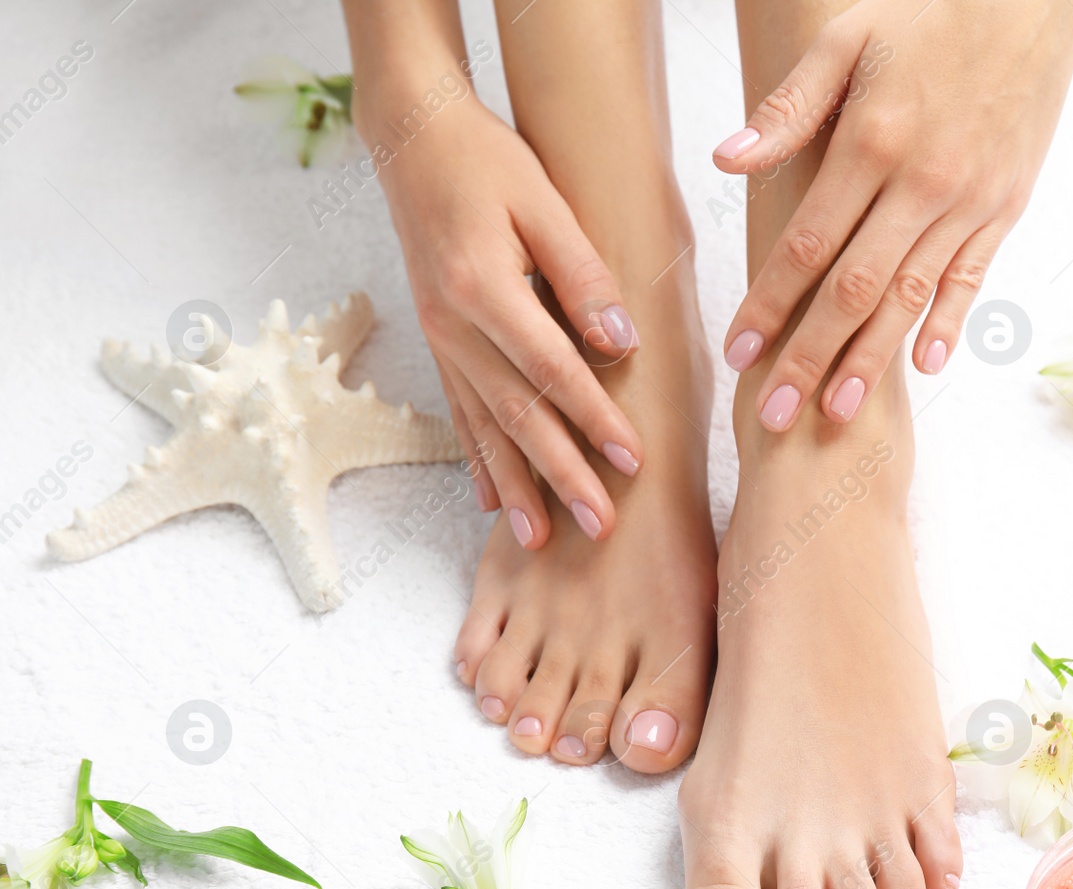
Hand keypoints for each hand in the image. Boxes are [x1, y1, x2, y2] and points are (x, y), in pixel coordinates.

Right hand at [368, 91, 640, 544]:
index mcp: (483, 289)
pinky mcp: (438, 343)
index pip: (551, 370)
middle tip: (600, 526)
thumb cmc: (489, 162)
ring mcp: (440, 339)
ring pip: (484, 427)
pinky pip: (460, 414)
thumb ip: (583, 276)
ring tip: (541, 540)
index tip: (634, 460)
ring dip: (516, 485)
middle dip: (562, 475)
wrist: (414, 140)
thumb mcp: (545, 202)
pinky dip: (479, 460)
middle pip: (517, 414)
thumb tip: (620, 346)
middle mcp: (453, 326)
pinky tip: (492, 500)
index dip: (594, 418)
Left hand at [712, 0, 1072, 428]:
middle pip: (855, 291)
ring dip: (872, 359)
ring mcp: (969, 202)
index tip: (738, 354)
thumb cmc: (926, 14)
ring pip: (911, 297)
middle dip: (810, 358)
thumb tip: (728, 162)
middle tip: (775, 416)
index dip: (769, 305)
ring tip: (837, 412)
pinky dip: (948, 322)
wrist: (1032, 3)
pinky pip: (972, 277)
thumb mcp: (846, 38)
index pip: (807, 245)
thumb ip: (788, 109)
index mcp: (873, 143)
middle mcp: (923, 184)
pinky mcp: (1004, 207)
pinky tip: (923, 366)